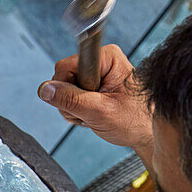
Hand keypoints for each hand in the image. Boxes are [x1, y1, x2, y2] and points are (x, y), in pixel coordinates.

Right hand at [38, 44, 153, 157]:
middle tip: (91, 113)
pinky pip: (70, 96)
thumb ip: (70, 99)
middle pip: (62, 79)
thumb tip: (45, 90)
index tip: (85, 101)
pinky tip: (93, 115)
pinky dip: (78, 111)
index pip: (65, 67)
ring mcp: (95, 74)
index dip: (68, 89)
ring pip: (64, 90)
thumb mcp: (100, 112)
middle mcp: (100, 61)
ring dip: (75, 109)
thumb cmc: (135, 121)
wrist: (146, 134)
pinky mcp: (92, 85)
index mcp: (106, 57)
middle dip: (72, 102)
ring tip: (95, 116)